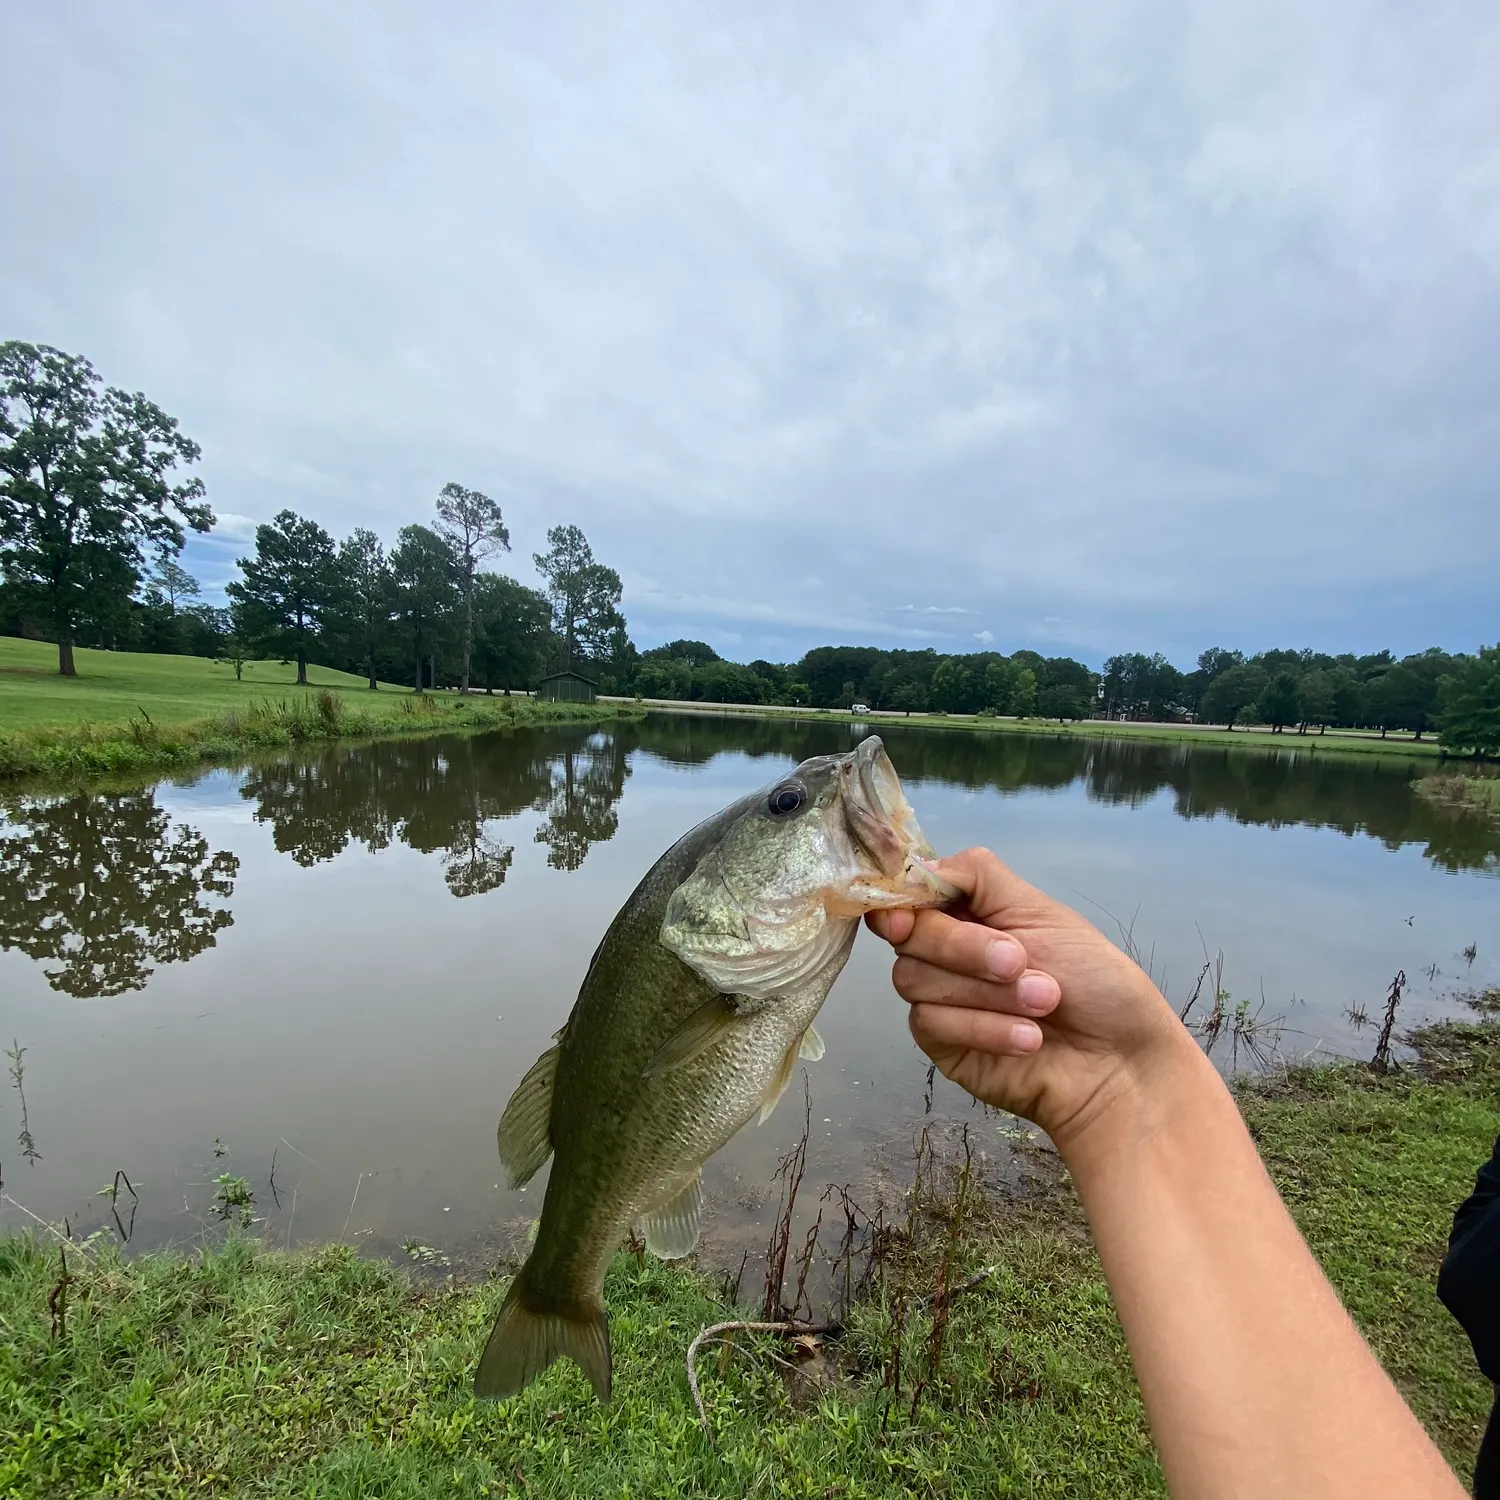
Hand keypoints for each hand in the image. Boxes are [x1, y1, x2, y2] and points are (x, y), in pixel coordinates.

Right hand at [866, 847, 1191, 1153]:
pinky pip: (932, 1024)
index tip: (910, 918)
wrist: (1119, 1061)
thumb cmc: (1095, 980)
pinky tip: (1029, 1038)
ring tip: (1045, 1002)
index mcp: (968, 912)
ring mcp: (940, 1000)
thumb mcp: (1041, 911)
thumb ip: (978, 877)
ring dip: (987, 992)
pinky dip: (985, 1027)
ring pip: (914, 980)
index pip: (909, 894)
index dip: (900, 902)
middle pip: (909, 936)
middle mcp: (946, 952)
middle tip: (1020, 961)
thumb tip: (918, 864)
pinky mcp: (943, 1045)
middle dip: (964, 948)